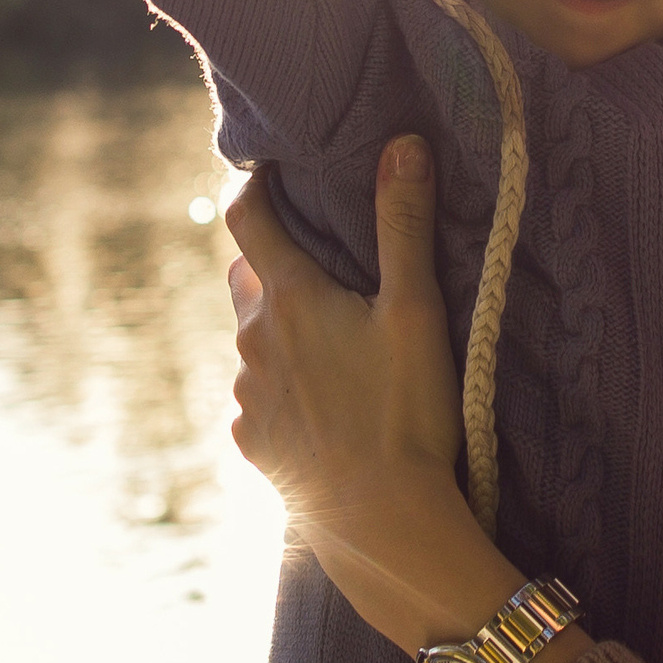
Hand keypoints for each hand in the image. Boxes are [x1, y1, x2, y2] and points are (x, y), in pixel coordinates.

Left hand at [224, 138, 520, 655]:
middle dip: (273, 265)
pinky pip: (258, 397)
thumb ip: (404, 226)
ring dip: (281, 333)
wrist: (381, 519)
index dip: (252, 185)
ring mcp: (246, 394)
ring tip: (337, 353)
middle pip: (247, 279)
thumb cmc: (405, 411)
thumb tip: (402, 143)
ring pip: (253, 341)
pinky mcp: (250, 440)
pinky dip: (283, 389)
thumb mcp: (416, 312)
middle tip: (323, 272)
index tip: (267, 171)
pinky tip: (326, 409)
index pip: (247, 217)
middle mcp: (252, 339)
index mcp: (289, 298)